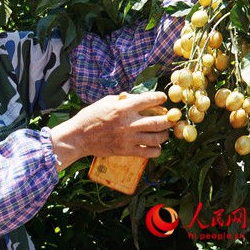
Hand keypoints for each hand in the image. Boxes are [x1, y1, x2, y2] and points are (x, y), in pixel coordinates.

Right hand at [49, 92, 172, 171]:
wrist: (78, 137)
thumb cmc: (90, 117)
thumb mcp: (105, 102)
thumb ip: (122, 99)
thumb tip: (137, 98)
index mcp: (122, 108)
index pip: (149, 100)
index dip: (160, 97)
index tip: (162, 98)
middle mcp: (128, 123)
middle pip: (159, 121)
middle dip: (169, 119)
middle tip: (170, 118)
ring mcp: (128, 139)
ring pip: (157, 138)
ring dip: (164, 134)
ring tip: (163, 132)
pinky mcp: (126, 151)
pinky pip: (149, 152)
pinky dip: (157, 149)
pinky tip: (155, 145)